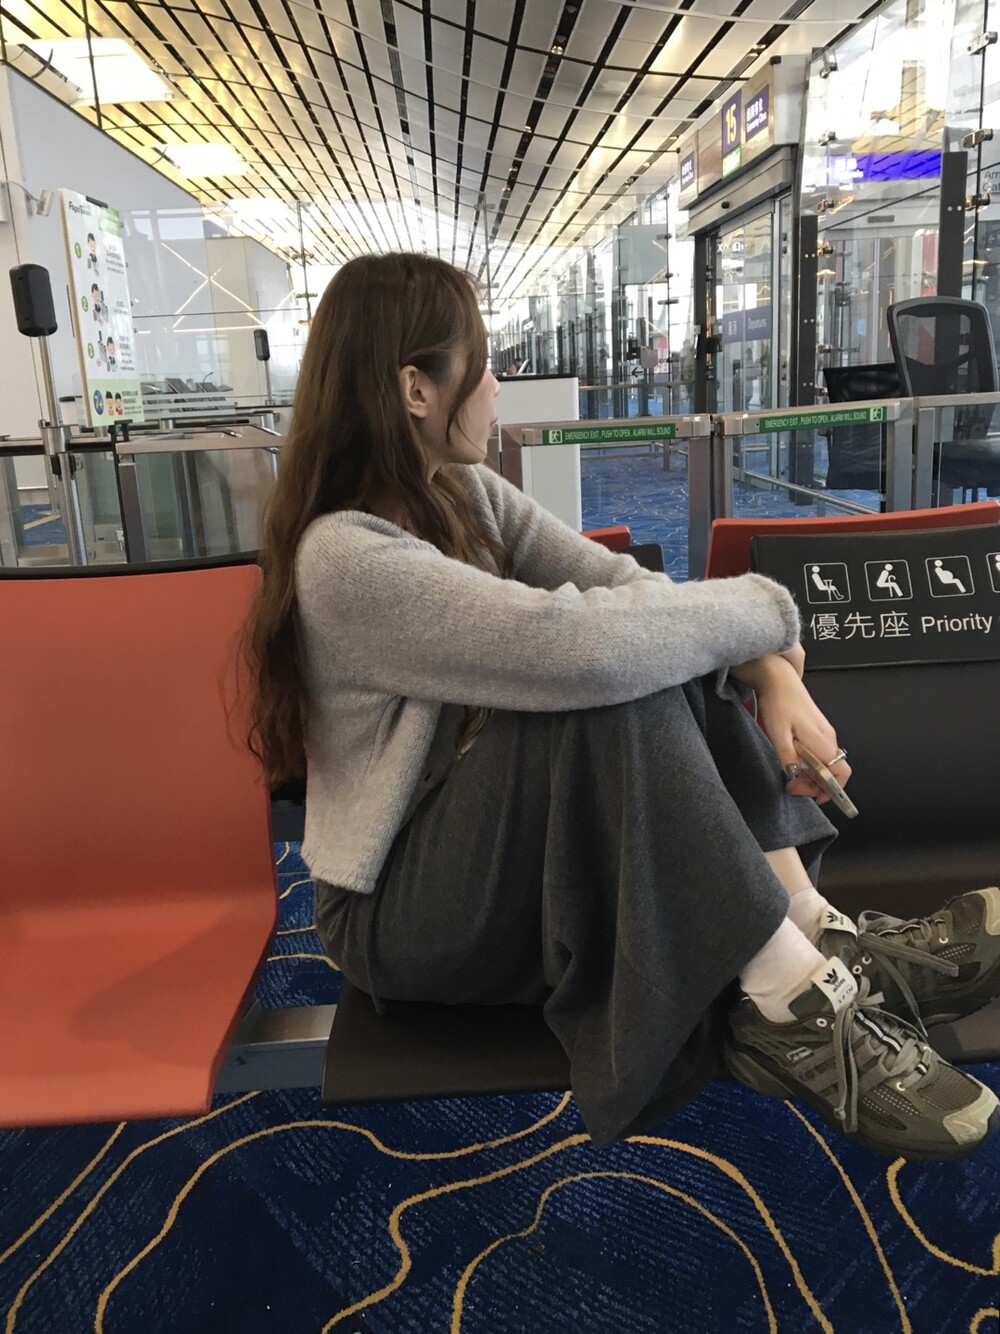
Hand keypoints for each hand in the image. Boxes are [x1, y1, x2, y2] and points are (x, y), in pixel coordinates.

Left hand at [730, 653, 851, 802]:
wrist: (779, 679)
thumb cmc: (779, 703)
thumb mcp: (777, 734)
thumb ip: (787, 756)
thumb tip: (795, 775)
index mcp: (822, 742)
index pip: (841, 773)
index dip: (832, 789)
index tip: (815, 797)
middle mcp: (828, 738)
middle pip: (833, 771)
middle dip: (815, 785)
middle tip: (792, 786)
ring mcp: (824, 733)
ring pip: (826, 763)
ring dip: (811, 775)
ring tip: (790, 776)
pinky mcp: (817, 729)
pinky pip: (820, 753)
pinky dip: (810, 763)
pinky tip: (793, 761)